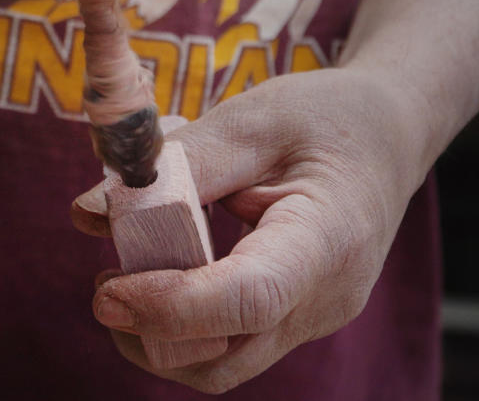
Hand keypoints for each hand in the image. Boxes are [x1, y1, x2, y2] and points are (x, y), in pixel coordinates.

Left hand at [72, 67, 429, 392]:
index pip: (249, 298)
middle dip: (150, 332)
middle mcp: (326, 297)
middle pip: (225, 354)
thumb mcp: (252, 119)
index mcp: (327, 239)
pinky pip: (232, 339)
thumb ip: (174, 165)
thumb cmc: (328, 118)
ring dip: (160, 332)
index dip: (171, 304)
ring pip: (222, 360)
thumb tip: (90, 213)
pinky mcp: (297, 317)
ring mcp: (314, 317)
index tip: (107, 290)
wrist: (389, 137)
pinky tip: (168, 265)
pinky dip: (185, 317)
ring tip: (127, 271)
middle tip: (105, 279)